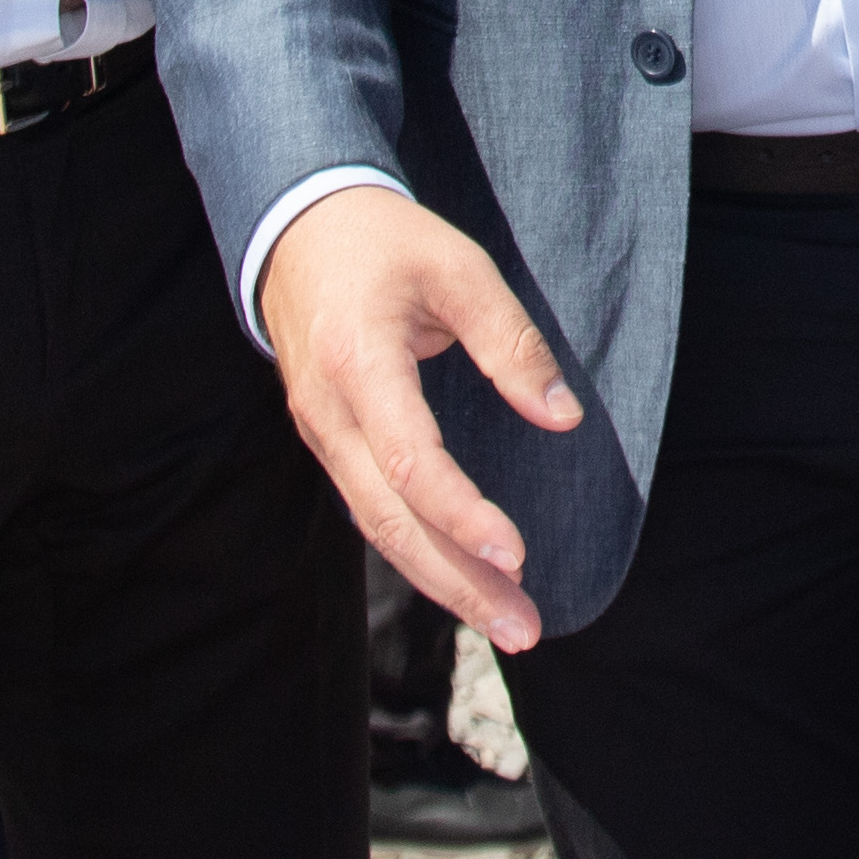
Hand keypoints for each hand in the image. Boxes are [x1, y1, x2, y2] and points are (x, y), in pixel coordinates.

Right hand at [259, 186, 581, 654]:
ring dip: (441, 581)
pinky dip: (417, 551)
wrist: (296, 228)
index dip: (462, 515)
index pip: (409, 461)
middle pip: (390, 518)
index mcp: (358, 361)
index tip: (517, 554)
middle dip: (458, 582)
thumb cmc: (384, 242)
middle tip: (524, 630)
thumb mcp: (459, 269)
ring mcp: (320, 432)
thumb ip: (510, 343)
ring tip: (508, 625)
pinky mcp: (329, 442)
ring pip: (378, 526)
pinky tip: (463, 581)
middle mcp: (328, 412)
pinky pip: (371, 510)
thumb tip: (562, 417)